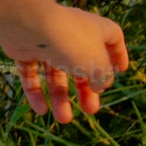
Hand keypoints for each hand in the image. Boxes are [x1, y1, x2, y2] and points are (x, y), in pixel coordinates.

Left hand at [0, 4, 127, 123]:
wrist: (29, 25)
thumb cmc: (71, 42)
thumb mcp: (97, 64)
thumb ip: (102, 76)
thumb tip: (99, 85)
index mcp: (95, 29)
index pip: (112, 37)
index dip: (118, 54)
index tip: (121, 70)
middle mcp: (71, 33)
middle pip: (81, 64)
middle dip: (86, 89)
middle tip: (91, 110)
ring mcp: (46, 41)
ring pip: (55, 73)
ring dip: (60, 97)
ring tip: (63, 119)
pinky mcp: (24, 49)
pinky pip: (32, 74)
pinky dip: (36, 92)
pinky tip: (41, 110)